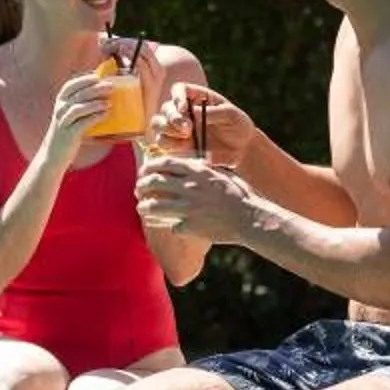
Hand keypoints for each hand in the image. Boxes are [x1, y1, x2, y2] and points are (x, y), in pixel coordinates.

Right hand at [43, 68, 119, 157]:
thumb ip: (82, 105)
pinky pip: (82, 123)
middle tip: (111, 86)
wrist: (54, 153)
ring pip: (78, 108)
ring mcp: (63, 122)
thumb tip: (105, 94)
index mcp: (60, 102)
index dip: (84, 79)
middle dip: (95, 88)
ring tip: (109, 102)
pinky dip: (95, 117)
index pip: (70, 86)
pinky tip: (105, 115)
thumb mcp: (70, 115)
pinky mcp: (69, 134)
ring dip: (95, 104)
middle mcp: (60, 110)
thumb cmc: (68, 131)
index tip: (98, 76)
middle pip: (78, 95)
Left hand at [135, 156, 254, 243]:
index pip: (164, 163)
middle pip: (154, 183)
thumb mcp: (222, 175)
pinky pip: (171, 225)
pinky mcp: (189, 225)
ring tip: (141, 208)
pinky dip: (168, 225)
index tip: (144, 170)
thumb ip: (204, 170)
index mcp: (198, 172)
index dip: (150, 166)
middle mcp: (190, 187)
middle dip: (141, 185)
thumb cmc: (240, 196)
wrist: (251, 219)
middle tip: (139, 189)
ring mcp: (188, 207)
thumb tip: (190, 164)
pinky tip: (166, 225)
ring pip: (154, 206)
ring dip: (144, 207)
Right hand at [154, 84, 256, 169]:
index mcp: (195, 97)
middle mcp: (182, 111)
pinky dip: (170, 146)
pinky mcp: (176, 145)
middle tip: (188, 129)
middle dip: (173, 118)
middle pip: (165, 109)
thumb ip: (214, 112)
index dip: (177, 97)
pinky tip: (187, 148)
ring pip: (158, 125)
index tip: (184, 109)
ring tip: (187, 138)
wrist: (241, 149)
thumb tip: (194, 114)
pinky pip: (162, 143)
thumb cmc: (237, 125)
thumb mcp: (231, 115)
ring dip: (167, 131)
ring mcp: (177, 128)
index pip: (178, 89)